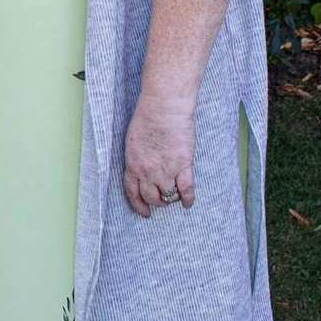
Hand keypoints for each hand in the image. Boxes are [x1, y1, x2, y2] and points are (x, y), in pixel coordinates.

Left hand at [123, 94, 195, 216]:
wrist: (164, 107)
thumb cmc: (147, 117)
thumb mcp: (133, 140)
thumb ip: (138, 157)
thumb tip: (142, 168)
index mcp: (132, 164)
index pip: (132, 192)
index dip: (138, 205)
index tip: (144, 213)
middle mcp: (147, 171)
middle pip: (151, 197)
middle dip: (156, 203)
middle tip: (161, 202)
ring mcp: (166, 170)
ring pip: (168, 196)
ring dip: (171, 199)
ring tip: (174, 196)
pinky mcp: (183, 166)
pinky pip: (186, 190)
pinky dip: (188, 199)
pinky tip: (188, 203)